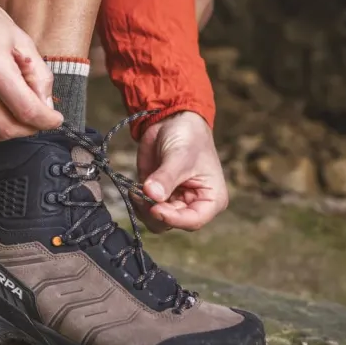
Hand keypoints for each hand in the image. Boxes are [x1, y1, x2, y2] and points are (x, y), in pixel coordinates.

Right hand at [0, 0, 62, 143]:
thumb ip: (36, 71)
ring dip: (10, 132)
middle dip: (31, 130)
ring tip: (20, 116)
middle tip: (40, 119)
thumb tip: (45, 102)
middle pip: (7, 130)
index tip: (55, 119)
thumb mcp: (17, 36)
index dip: (47, 121)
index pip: (26, 111)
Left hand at [134, 111, 227, 231]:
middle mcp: (193, 205)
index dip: (173, 219)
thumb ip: (166, 177)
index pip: (193, 221)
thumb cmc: (188, 137)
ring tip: (136, 190)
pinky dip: (137, 202)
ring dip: (143, 209)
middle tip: (142, 194)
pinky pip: (145, 209)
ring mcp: (174, 201)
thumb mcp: (179, 156)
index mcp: (211, 199)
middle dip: (154, 211)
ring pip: (156, 220)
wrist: (173, 121)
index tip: (155, 209)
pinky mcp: (157, 196)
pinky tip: (134, 188)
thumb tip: (152, 195)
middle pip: (171, 223)